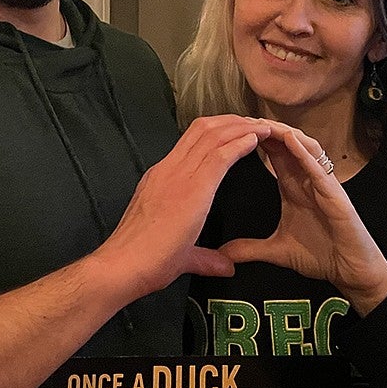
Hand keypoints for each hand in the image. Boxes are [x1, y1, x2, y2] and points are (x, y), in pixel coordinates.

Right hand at [94, 114, 271, 298]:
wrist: (125, 264)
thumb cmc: (144, 260)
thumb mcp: (182, 253)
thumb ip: (205, 257)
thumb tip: (225, 265)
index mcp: (162, 178)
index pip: (191, 142)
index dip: (217, 131)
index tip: (237, 132)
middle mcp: (169, 169)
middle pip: (203, 129)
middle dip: (231, 122)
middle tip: (253, 123)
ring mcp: (178, 175)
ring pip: (213, 135)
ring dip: (240, 127)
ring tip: (261, 126)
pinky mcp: (192, 187)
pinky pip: (219, 155)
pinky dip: (240, 143)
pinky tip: (255, 140)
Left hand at [218, 124, 386, 315]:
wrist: (351, 272)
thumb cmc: (321, 255)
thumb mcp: (276, 251)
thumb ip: (250, 249)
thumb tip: (223, 253)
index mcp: (293, 185)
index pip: (272, 152)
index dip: (255, 137)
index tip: (233, 126)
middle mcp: (307, 179)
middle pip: (286, 143)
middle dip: (265, 128)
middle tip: (243, 116)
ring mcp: (322, 184)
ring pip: (303, 147)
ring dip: (283, 134)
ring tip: (262, 123)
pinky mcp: (335, 194)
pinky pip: (318, 168)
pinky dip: (304, 153)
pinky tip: (289, 141)